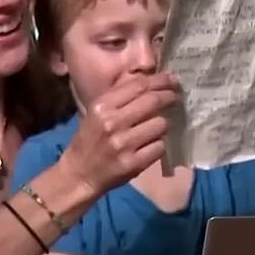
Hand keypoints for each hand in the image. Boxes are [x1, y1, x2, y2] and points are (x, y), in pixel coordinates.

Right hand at [59, 73, 178, 192]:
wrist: (79, 174)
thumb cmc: (90, 139)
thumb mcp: (97, 112)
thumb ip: (121, 97)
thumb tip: (152, 82)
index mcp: (102, 106)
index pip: (138, 86)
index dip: (159, 81)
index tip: (171, 80)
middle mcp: (112, 122)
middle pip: (152, 101)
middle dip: (168, 97)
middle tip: (174, 98)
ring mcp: (123, 144)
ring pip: (160, 124)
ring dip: (163, 125)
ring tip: (157, 127)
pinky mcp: (133, 164)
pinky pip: (160, 147)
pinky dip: (159, 145)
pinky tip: (152, 145)